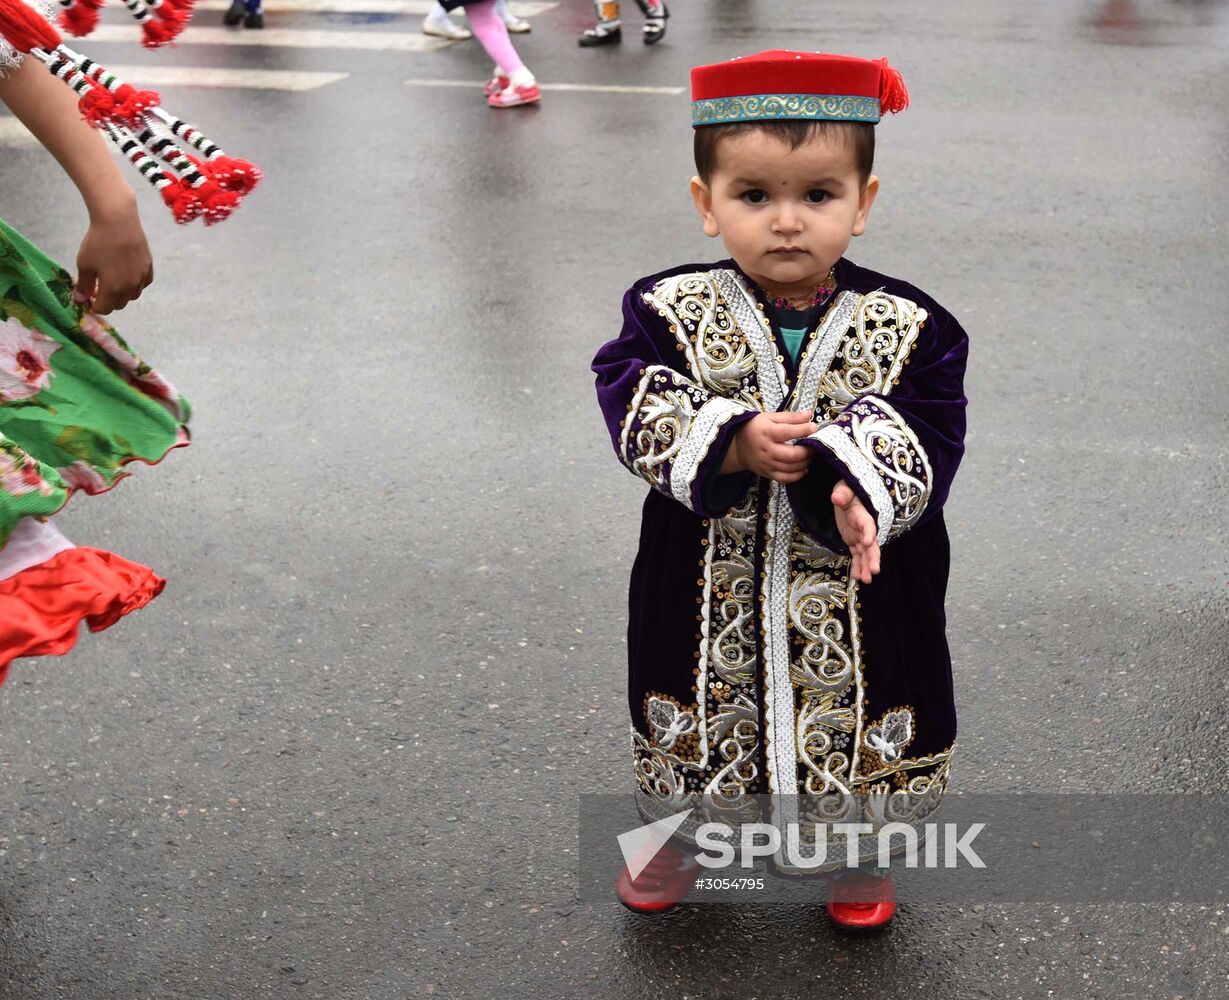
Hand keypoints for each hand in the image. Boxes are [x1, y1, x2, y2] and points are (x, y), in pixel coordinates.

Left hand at [74, 197, 153, 313]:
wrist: (118, 222)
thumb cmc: (97, 243)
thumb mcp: (84, 264)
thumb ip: (84, 286)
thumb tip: (80, 300)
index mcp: (113, 290)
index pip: (104, 308)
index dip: (94, 304)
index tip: (89, 293)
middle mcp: (130, 288)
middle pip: (119, 304)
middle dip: (108, 300)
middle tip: (99, 285)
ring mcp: (142, 279)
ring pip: (132, 296)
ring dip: (122, 293)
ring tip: (113, 278)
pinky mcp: (149, 268)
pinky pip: (143, 284)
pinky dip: (135, 283)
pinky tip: (126, 271)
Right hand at [721, 410, 818, 482]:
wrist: (738, 446)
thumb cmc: (756, 429)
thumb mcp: (770, 418)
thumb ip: (790, 417)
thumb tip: (809, 415)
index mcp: (767, 432)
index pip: (788, 432)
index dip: (804, 430)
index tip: (814, 428)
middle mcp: (767, 450)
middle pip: (792, 455)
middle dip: (807, 451)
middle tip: (814, 446)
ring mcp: (767, 463)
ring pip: (791, 468)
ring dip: (805, 462)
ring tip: (809, 455)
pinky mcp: (768, 473)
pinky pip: (785, 478)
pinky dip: (797, 476)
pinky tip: (803, 469)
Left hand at [832, 479, 880, 583]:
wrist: (848, 497)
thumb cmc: (848, 490)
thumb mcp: (844, 488)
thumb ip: (842, 494)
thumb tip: (836, 497)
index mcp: (864, 516)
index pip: (868, 525)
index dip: (869, 533)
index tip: (868, 541)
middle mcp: (865, 529)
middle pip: (871, 545)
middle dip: (872, 558)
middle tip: (874, 570)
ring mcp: (860, 537)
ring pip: (865, 554)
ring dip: (865, 567)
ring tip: (866, 580)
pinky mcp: (854, 542)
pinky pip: (856, 556)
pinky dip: (857, 567)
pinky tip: (857, 578)